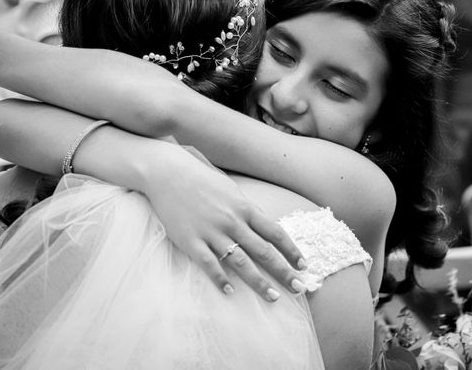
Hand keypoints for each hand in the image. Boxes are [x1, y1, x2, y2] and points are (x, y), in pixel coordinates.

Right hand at [143, 146, 307, 301]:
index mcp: (244, 208)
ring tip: (273, 297)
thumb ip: (248, 210)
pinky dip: (221, 279)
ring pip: (241, 262)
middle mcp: (232, 221)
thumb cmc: (201, 180)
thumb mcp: (231, 190)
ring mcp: (212, 232)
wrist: (168, 173)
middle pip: (264, 251)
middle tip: (299, 288)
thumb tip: (265, 226)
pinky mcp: (191, 241)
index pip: (275, 233)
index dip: (292, 250)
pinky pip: (209, 264)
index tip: (303, 265)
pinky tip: (230, 292)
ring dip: (259, 282)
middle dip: (284, 271)